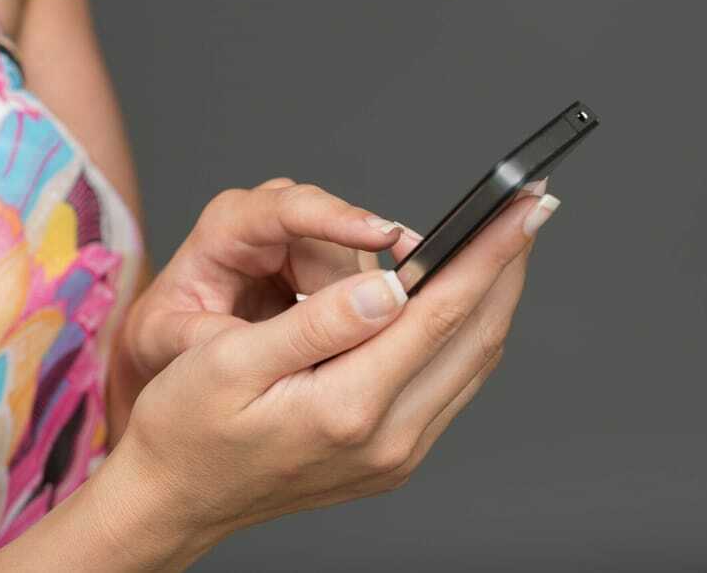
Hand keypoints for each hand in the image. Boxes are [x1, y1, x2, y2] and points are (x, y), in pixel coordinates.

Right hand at [101, 177, 559, 569]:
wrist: (176, 499)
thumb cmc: (187, 427)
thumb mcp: (230, 362)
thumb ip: (318, 324)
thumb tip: (390, 285)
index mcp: (348, 408)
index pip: (440, 314)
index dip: (488, 254)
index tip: (522, 208)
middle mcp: (388, 438)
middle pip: (473, 337)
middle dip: (508, 267)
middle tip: (530, 210)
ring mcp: (396, 453)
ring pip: (470, 363)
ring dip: (493, 299)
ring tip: (504, 244)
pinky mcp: (393, 455)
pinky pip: (448, 384)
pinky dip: (464, 334)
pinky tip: (460, 300)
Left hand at [113, 178, 409, 395]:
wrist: (166, 352)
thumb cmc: (160, 339)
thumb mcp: (169, 341)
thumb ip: (219, 336)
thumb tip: (285, 338)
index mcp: (226, 228)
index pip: (288, 209)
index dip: (337, 218)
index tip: (381, 234)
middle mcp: (271, 222)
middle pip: (338, 239)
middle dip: (356, 289)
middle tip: (364, 339)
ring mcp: (303, 241)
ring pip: (360, 262)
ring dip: (364, 306)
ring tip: (339, 355)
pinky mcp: (324, 265)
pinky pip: (365, 280)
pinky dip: (376, 308)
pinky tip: (381, 336)